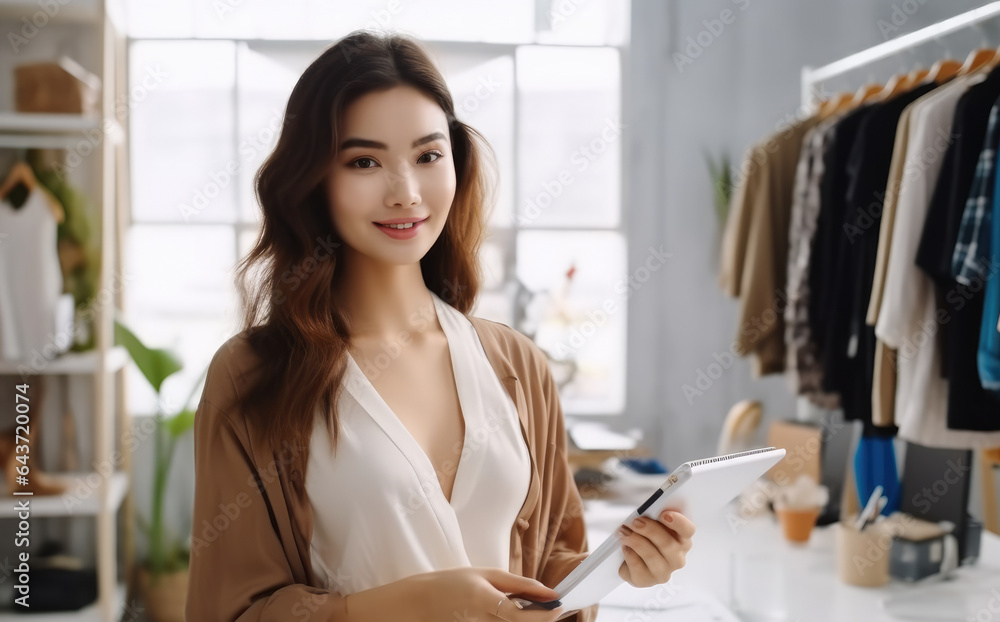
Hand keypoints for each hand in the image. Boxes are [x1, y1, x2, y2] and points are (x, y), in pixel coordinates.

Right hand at [405, 566, 566, 620]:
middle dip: (543, 619)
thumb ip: (517, 584)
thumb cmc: (453, 583)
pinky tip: (520, 614)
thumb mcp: (485, 574)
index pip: (519, 615)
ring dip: (530, 621)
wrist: (420, 602)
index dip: (543, 614)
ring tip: (539, 609)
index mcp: (481, 601)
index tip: (560, 604)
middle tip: (556, 607)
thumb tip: (547, 591)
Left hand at [617, 509, 695, 587]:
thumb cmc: (644, 535)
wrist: (628, 555)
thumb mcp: (651, 521)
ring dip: (636, 541)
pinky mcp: (646, 580)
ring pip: (652, 555)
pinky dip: (629, 554)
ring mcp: (663, 572)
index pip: (688, 530)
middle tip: (635, 521)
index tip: (663, 514)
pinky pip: (638, 567)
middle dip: (650, 530)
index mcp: (682, 540)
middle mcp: (677, 558)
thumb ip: (654, 514)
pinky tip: (624, 546)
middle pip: (668, 543)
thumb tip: (648, 506)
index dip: (678, 522)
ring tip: (624, 532)